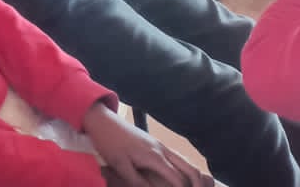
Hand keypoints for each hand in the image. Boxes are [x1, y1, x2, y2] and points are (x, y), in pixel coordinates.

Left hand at [87, 105, 210, 185]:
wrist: (102, 119)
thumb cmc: (109, 142)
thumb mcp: (120, 166)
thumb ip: (138, 182)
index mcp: (154, 157)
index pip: (178, 179)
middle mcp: (161, 149)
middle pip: (189, 168)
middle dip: (197, 183)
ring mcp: (159, 144)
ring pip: (184, 161)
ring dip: (193, 174)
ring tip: (195, 186)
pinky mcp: (154, 142)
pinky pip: (176, 156)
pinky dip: (184, 167)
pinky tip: (182, 176)